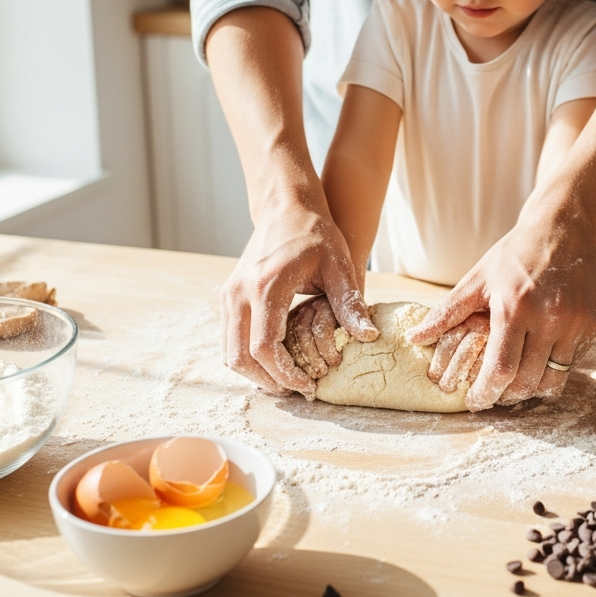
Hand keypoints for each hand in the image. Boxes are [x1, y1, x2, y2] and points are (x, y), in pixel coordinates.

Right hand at [221, 205, 377, 396]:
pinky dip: (247, 358)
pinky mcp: (227, 296)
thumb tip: (368, 336)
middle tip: (297, 390)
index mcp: (266, 286)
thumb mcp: (339, 265)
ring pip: (229, 352)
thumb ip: (350, 303)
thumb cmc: (316, 234)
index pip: (264, 348)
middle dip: (268, 382)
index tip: (307, 386)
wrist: (286, 206)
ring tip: (287, 381)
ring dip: (255, 374)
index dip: (285, 375)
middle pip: (240, 357)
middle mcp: (239, 293)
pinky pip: (229, 339)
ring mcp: (228, 295)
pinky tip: (275, 362)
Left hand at [406, 219, 595, 410]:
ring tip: (515, 381)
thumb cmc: (515, 254)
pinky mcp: (593, 325)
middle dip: (506, 396)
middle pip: (527, 382)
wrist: (565, 230)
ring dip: (532, 388)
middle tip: (493, 393)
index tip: (474, 401)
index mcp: (515, 307)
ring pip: (553, 380)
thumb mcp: (477, 279)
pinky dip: (553, 369)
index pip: (501, 370)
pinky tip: (538, 357)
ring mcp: (576, 323)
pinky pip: (572, 364)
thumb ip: (447, 312)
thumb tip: (415, 338)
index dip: (485, 394)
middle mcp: (550, 318)